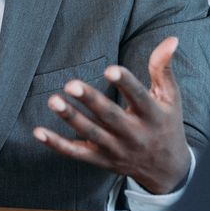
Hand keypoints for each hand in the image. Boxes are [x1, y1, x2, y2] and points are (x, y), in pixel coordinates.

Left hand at [33, 37, 191, 194]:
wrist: (167, 170)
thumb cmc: (166, 124)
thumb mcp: (170, 98)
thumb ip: (163, 68)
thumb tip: (171, 40)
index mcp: (152, 116)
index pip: (139, 97)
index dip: (125, 83)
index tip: (110, 69)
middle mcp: (134, 134)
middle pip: (110, 116)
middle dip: (91, 100)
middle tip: (71, 84)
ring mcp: (115, 149)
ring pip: (90, 134)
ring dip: (70, 118)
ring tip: (53, 100)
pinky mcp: (100, 160)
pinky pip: (76, 152)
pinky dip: (56, 144)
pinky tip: (38, 132)